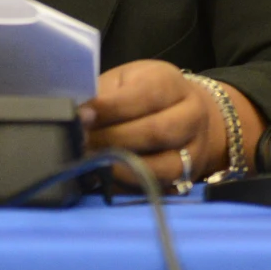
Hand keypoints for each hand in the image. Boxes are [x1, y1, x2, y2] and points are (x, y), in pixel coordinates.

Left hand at [83, 61, 263, 187]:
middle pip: (156, 132)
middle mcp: (191, 116)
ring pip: (161, 167)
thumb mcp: (124, 81)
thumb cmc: (143, 92)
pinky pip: (155, 188)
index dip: (110, 109)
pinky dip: (126, 187)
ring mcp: (193, 150)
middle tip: (81, 144)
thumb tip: (77, 117)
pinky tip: (104, 180)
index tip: (81, 117)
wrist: (183, 113)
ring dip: (121, 168)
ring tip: (91, 164)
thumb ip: (103, 96)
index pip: (145, 96)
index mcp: (172, 84)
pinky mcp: (185, 179)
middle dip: (112, 140)